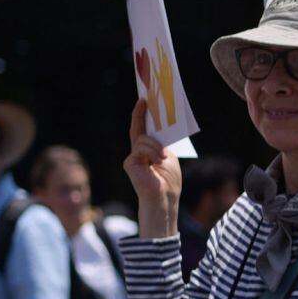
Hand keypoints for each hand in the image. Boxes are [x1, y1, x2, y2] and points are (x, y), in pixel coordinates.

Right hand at [123, 99, 182, 237]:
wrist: (164, 198)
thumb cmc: (168, 181)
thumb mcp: (168, 157)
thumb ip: (161, 144)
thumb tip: (158, 129)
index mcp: (149, 150)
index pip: (142, 129)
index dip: (141, 115)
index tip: (143, 100)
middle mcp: (138, 152)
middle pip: (140, 130)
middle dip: (142, 115)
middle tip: (146, 101)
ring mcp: (132, 157)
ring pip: (143, 140)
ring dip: (156, 148)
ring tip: (162, 159)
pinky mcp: (129, 163)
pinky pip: (141, 149)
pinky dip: (152, 154)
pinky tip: (157, 163)